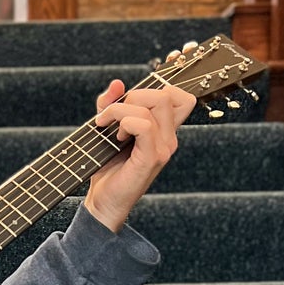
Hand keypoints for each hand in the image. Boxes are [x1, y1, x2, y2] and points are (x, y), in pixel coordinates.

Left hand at [83, 77, 196, 232]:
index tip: (131, 100)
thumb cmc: (106, 167)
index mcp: (163, 130)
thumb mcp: (106, 128)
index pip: (180, 97)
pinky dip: (124, 122)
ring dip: (122, 110)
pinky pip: (144, 125)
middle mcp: (169, 137)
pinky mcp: (153, 158)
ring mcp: (164, 148)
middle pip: (167, 94)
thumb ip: (111, 104)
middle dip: (134, 95)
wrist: (103, 201)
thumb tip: (117, 83)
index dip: (161, 86)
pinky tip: (115, 136)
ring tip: (108, 127)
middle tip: (112, 115)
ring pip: (155, 104)